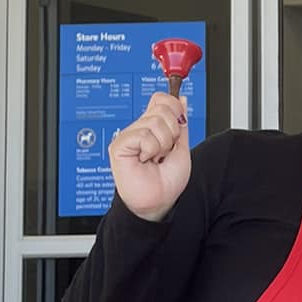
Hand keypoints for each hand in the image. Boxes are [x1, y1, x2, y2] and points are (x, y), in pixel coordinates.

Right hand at [108, 90, 189, 221]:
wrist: (159, 201)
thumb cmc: (167, 181)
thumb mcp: (181, 147)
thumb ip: (180, 123)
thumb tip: (182, 100)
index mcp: (152, 127)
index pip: (161, 99)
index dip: (175, 108)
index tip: (178, 127)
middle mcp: (139, 128)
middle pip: (162, 107)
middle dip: (172, 132)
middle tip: (164, 151)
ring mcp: (128, 135)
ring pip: (155, 122)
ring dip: (163, 144)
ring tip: (155, 158)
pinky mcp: (119, 145)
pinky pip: (144, 135)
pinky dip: (151, 149)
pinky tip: (145, 161)